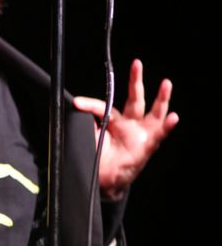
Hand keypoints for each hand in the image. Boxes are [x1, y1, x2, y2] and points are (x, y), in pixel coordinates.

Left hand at [73, 59, 178, 199]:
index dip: (90, 104)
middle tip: (137, 63)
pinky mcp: (148, 146)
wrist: (105, 182)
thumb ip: (84, 124)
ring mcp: (141, 133)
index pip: (102, 107)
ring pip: (153, 112)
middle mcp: (129, 124)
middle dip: (136, 81)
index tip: (77, 103)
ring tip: (166, 83)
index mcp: (113, 121)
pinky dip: (167, 126)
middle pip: (134, 98)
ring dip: (161, 98)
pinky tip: (173, 117)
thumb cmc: (99, 159)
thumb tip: (70, 110)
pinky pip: (160, 134)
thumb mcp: (88, 139)